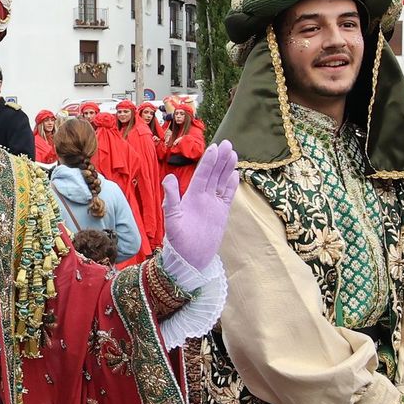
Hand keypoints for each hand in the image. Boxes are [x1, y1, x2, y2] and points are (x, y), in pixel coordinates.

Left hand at [161, 140, 239, 270]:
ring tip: (234, 153)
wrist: (190, 259)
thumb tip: (168, 179)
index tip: (215, 148)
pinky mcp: (221, 214)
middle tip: (228, 143)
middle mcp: (202, 197)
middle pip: (213, 174)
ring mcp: (213, 205)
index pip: (202, 174)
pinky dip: (231, 186)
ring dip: (227, 169)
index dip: (209, 161)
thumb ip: (171, 199)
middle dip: (220, 159)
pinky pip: (227, 196)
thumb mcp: (172, 219)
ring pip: (221, 182)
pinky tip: (235, 174)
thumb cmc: (178, 241)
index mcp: (191, 196)